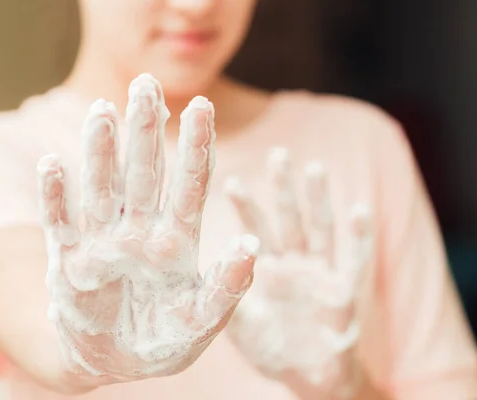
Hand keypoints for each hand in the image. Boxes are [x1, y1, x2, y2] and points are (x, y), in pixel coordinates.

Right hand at [36, 74, 258, 387]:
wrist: (110, 362)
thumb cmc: (161, 342)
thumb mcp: (201, 320)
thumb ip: (227, 288)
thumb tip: (251, 247)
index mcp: (176, 243)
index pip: (189, 185)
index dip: (196, 147)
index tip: (203, 106)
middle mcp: (139, 232)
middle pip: (144, 173)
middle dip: (146, 130)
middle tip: (147, 84)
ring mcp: (102, 242)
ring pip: (102, 188)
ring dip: (101, 152)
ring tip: (102, 110)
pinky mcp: (67, 260)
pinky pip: (59, 223)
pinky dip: (54, 197)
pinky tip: (51, 165)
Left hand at [224, 148, 372, 398]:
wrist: (307, 377)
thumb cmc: (271, 348)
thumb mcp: (239, 324)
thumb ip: (223, 295)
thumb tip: (193, 269)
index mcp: (268, 268)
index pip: (256, 229)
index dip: (246, 205)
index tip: (232, 180)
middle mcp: (295, 265)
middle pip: (289, 219)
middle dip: (284, 188)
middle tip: (277, 154)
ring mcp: (320, 275)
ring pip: (320, 229)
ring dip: (318, 200)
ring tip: (313, 168)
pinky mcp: (345, 292)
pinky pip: (354, 261)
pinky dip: (359, 237)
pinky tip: (359, 211)